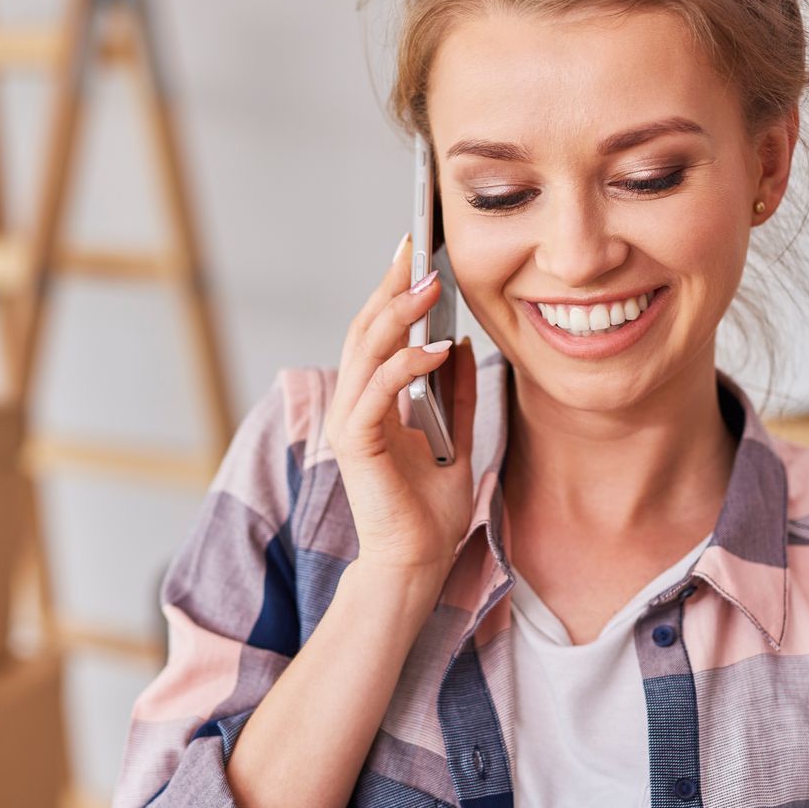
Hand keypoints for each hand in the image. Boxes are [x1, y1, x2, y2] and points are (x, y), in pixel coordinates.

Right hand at [322, 233, 479, 578]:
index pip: (377, 333)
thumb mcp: (457, 436)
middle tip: (417, 246)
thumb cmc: (430, 509)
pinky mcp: (357, 445)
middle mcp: (353, 405)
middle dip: (391, 285)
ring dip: (399, 314)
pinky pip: (378, 392)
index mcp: (371, 401)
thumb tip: (458, 341)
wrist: (417, 561)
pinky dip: (404, 366)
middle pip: (366, 330)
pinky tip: (434, 348)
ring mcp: (351, 423)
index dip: (393, 289)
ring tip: (430, 283)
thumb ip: (453, 391)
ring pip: (367, 352)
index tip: (415, 249)